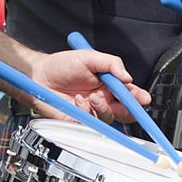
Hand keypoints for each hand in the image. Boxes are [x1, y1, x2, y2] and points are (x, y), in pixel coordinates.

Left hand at [25, 49, 151, 123]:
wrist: (38, 76)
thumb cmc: (61, 65)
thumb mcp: (89, 57)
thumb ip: (111, 64)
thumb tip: (128, 77)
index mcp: (109, 85)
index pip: (130, 94)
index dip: (139, 98)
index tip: (144, 99)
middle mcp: (103, 99)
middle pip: (125, 112)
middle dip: (126, 109)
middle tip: (117, 100)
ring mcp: (92, 111)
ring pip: (110, 119)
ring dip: (103, 108)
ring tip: (90, 97)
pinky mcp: (80, 121)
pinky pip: (92, 124)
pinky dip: (87, 112)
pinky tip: (78, 101)